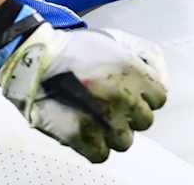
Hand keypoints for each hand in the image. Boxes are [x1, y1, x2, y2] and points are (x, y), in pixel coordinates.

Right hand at [0, 23, 167, 162]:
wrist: (33, 57)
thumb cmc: (74, 47)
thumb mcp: (116, 39)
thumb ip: (146, 57)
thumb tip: (160, 80)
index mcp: (132, 70)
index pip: (160, 97)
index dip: (145, 94)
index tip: (130, 89)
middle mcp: (123, 96)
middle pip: (145, 121)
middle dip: (130, 114)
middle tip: (109, 103)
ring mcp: (104, 120)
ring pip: (124, 141)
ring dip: (112, 132)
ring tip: (94, 117)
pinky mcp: (82, 138)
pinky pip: (101, 154)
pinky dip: (94, 145)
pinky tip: (85, 129)